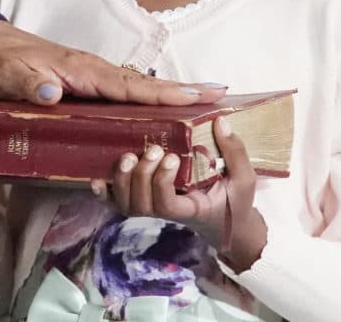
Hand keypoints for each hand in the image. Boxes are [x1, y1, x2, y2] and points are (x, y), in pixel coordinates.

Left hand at [0, 11, 226, 105]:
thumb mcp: (1, 76)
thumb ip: (26, 84)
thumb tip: (53, 92)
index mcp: (78, 70)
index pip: (127, 85)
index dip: (162, 93)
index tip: (197, 97)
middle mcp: (90, 71)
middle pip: (142, 84)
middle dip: (180, 92)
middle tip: (220, 98)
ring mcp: (87, 76)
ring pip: (134, 88)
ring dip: (168, 95)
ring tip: (203, 104)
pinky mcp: (81, 83)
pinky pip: (121, 92)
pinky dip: (145, 98)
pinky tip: (159, 109)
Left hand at [94, 115, 267, 271]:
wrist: (223, 220)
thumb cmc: (234, 200)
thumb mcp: (244, 179)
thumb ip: (235, 152)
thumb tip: (220, 121)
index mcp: (189, 208)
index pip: (167, 205)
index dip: (163, 183)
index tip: (173, 158)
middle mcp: (164, 211)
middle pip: (140, 205)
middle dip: (141, 177)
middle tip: (152, 150)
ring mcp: (149, 207)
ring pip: (124, 203)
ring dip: (122, 180)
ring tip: (128, 155)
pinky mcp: (138, 200)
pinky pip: (114, 202)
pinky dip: (103, 192)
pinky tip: (97, 176)